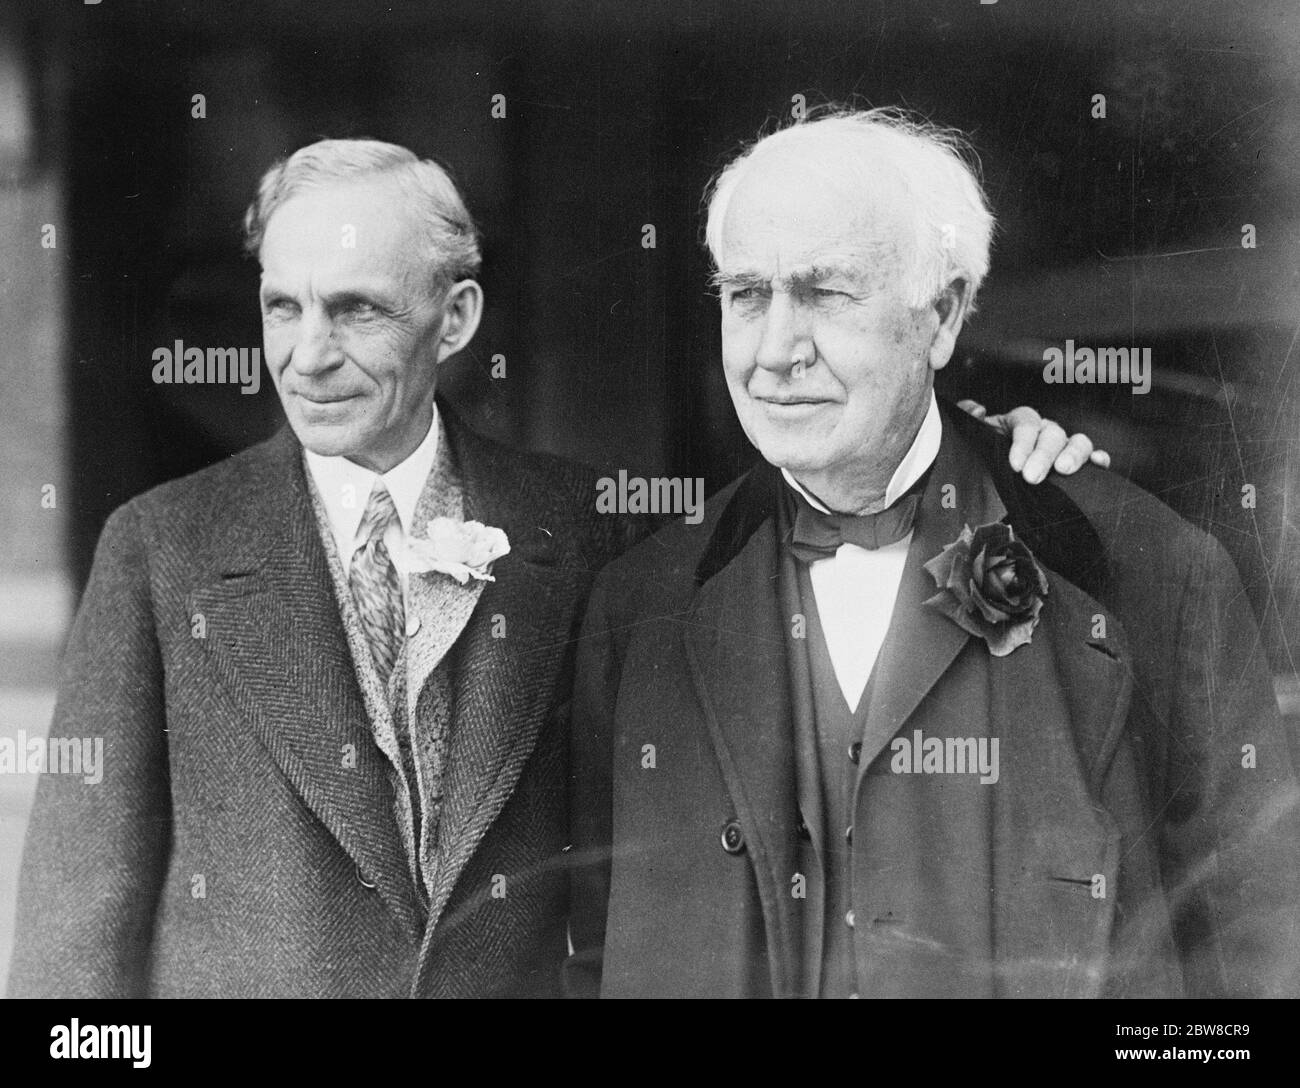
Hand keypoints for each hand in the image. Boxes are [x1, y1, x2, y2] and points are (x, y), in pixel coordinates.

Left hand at [957, 400, 1110, 483]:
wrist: (988, 483)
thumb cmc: (981, 457)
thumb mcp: (970, 437)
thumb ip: (966, 417)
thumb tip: (979, 409)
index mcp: (1019, 422)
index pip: (1026, 422)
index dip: (1022, 441)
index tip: (1014, 465)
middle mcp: (1044, 431)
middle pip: (1052, 434)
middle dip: (1043, 455)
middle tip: (1031, 477)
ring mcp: (1062, 447)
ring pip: (1077, 441)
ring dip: (1074, 454)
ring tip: (1063, 470)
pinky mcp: (1075, 465)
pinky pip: (1093, 458)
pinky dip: (1098, 459)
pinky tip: (1098, 465)